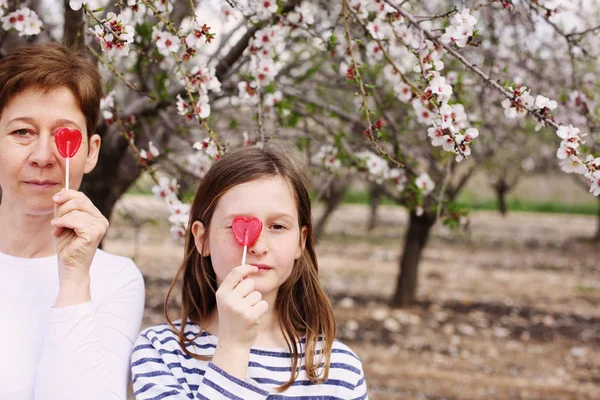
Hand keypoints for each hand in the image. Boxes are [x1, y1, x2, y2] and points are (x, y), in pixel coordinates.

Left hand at [51, 189, 107, 303]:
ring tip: (57, 229)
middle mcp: (101, 220)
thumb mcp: (64, 222)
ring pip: (75, 211)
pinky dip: (62, 223)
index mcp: (96, 216)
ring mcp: (100, 226)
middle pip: (80, 200)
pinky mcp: (94, 233)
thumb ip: (64, 208)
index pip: (82, 197)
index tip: (55, 199)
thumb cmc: (67, 246)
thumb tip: (62, 191)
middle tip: (56, 220)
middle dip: (62, 208)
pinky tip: (58, 231)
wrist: (69, 266)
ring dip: (60, 219)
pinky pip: (74, 220)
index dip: (67, 194)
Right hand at [215, 264, 268, 348]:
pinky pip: (263, 304)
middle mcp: (229, 299)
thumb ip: (234, 287)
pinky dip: (261, 310)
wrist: (232, 343)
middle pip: (250, 283)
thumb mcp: (226, 302)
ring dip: (256, 303)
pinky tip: (253, 318)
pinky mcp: (250, 316)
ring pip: (258, 295)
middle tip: (245, 304)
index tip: (254, 268)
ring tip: (247, 313)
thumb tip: (248, 270)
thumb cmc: (232, 319)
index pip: (236, 272)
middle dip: (251, 292)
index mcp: (221, 293)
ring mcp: (239, 308)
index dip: (247, 268)